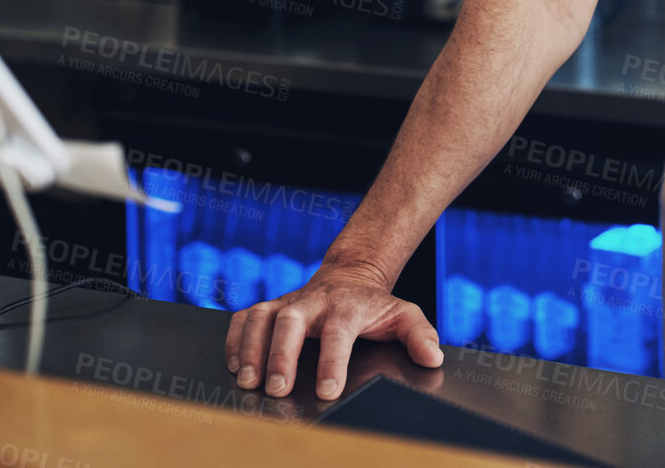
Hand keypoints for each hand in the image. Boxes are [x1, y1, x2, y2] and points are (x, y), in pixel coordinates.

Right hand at [224, 259, 443, 399]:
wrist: (351, 275)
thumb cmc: (374, 305)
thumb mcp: (403, 314)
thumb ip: (419, 334)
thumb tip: (432, 356)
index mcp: (347, 306)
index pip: (339, 332)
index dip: (333, 360)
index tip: (328, 390)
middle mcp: (314, 301)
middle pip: (291, 320)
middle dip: (281, 353)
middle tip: (277, 388)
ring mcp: (288, 301)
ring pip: (261, 316)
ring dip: (250, 347)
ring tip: (247, 380)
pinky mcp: (270, 306)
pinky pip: (244, 316)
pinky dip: (234, 338)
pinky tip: (232, 363)